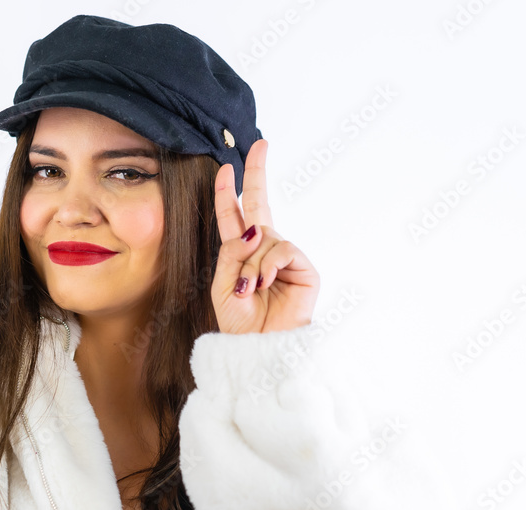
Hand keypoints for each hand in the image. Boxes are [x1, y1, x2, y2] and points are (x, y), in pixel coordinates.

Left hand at [211, 139, 319, 333]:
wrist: (258, 349)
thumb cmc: (239, 324)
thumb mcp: (221, 285)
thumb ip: (232, 253)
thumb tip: (255, 229)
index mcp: (240, 254)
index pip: (233, 216)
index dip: (226, 193)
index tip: (224, 168)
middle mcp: (264, 250)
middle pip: (260, 203)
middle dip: (257, 173)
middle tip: (260, 145)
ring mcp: (286, 257)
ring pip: (264, 237)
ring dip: (250, 263)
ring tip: (249, 288)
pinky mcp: (304, 268)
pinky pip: (282, 248)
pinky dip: (268, 264)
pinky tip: (264, 282)